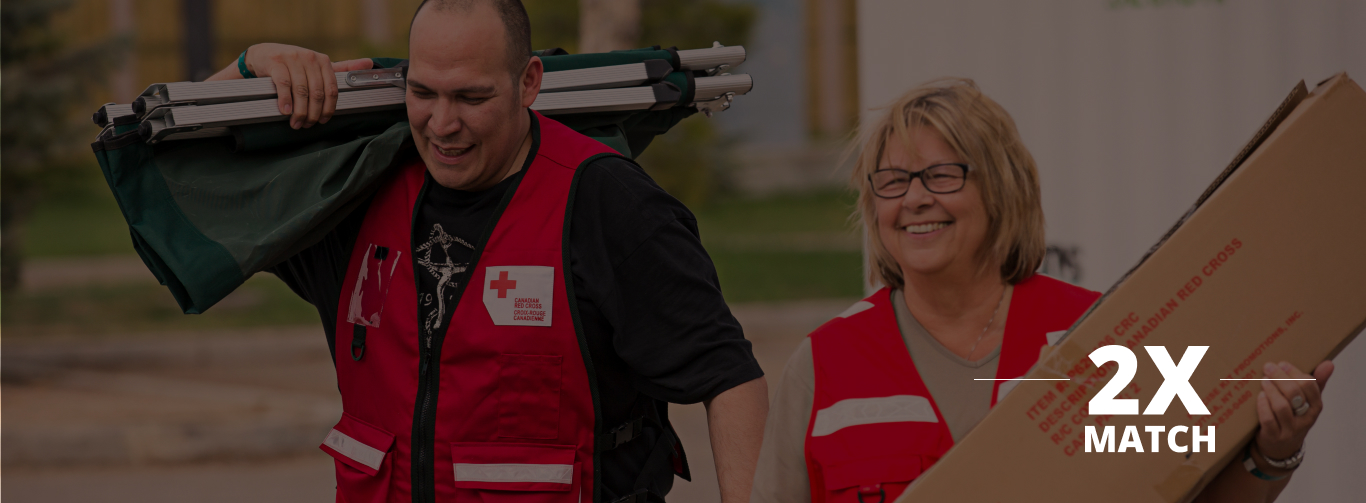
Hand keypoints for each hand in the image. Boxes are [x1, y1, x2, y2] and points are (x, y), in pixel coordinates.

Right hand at [243, 43, 373, 127]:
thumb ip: (342, 67)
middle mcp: (310, 58)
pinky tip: (285, 111)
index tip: (323, 121)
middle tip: (308, 125)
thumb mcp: (318, 66)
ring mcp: (292, 59)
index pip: (331, 89)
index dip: (328, 108)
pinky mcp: (276, 62)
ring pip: (301, 91)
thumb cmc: (294, 64)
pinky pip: (284, 84)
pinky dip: (286, 100)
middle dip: (313, 113)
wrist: (265, 54)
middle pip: (317, 92)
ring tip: (296, 123)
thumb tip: (369, 63)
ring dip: (299, 111)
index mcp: (323, 61)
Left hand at [1254, 360, 1333, 460]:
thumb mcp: (1307, 402)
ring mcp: (1289, 429)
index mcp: (1315, 407)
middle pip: (1295, 395)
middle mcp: (1305, 419)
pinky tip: (1259, 396)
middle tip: (1269, 367)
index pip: (1310, 386)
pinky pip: (1268, 420)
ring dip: (1271, 391)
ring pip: (1282, 407)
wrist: (1281, 448)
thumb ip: (1316, 382)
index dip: (1295, 373)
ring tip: (1263, 380)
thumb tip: (1328, 363)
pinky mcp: (1273, 436)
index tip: (1282, 364)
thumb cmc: (1294, 417)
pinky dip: (1263, 406)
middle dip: (1281, 378)